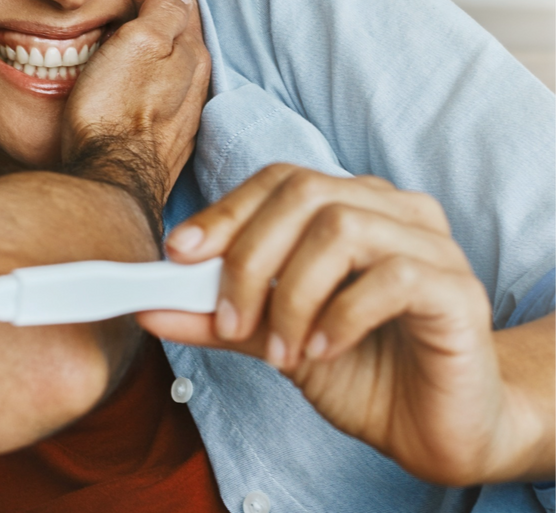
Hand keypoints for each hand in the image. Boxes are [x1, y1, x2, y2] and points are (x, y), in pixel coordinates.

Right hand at [60, 0, 209, 235]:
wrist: (108, 182)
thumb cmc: (114, 113)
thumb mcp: (136, 45)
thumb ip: (161, 12)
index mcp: (191, 57)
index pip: (186, 9)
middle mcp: (195, 89)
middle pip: (184, 43)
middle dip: (168, 25)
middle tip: (145, 5)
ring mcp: (181, 121)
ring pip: (175, 77)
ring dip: (160, 61)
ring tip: (137, 47)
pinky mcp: (162, 147)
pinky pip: (162, 106)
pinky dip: (151, 92)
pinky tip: (135, 94)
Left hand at [143, 164, 545, 484]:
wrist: (435, 427)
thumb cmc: (359, 370)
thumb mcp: (271, 339)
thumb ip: (216, 317)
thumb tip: (148, 307)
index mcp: (351, 206)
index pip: (279, 180)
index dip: (225, 212)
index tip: (180, 257)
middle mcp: (394, 212)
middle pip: (304, 194)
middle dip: (250, 258)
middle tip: (232, 322)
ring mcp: (432, 246)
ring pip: (342, 229)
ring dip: (293, 295)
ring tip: (281, 350)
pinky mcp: (458, 290)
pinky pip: (391, 278)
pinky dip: (340, 316)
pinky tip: (322, 351)